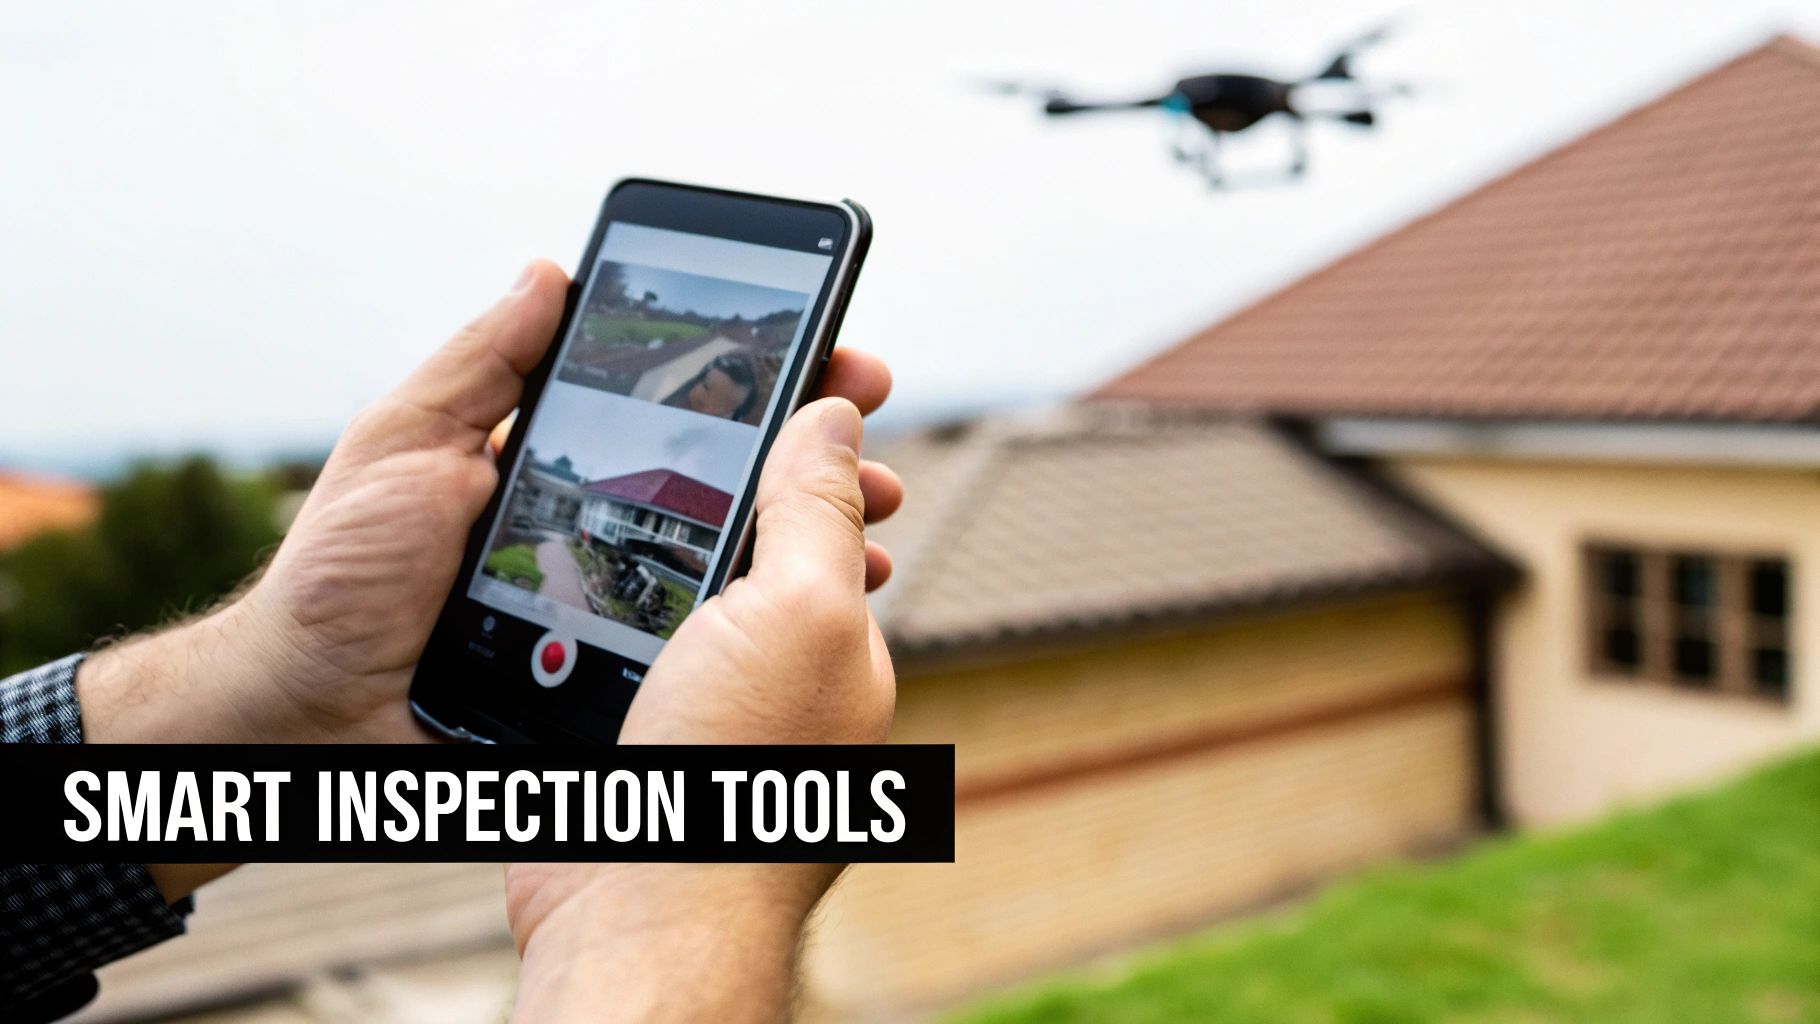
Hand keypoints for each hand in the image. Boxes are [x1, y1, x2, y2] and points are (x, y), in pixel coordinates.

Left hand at [77, 262, 902, 748]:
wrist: (303, 709)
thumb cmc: (336, 572)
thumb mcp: (402, 443)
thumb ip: (478, 364)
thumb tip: (548, 272)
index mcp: (560, 464)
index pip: (681, 411)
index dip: (760, 383)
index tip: (831, 354)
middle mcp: (601, 529)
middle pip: (730, 489)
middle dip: (816, 465)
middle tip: (873, 449)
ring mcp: (610, 607)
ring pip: (731, 576)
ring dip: (813, 548)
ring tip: (871, 534)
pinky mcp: (608, 681)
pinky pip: (697, 658)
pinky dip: (761, 638)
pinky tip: (810, 616)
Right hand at [503, 398, 898, 1022]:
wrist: (637, 910)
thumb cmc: (737, 773)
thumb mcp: (797, 611)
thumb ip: (817, 512)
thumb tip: (836, 414)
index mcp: (829, 636)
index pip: (822, 513)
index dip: (795, 442)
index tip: (763, 375)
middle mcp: (771, 670)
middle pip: (733, 543)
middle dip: (701, 488)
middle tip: (651, 426)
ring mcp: (696, 707)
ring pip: (660, 593)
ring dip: (629, 551)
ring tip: (589, 488)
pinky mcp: (625, 737)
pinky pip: (603, 650)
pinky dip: (584, 616)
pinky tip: (554, 582)